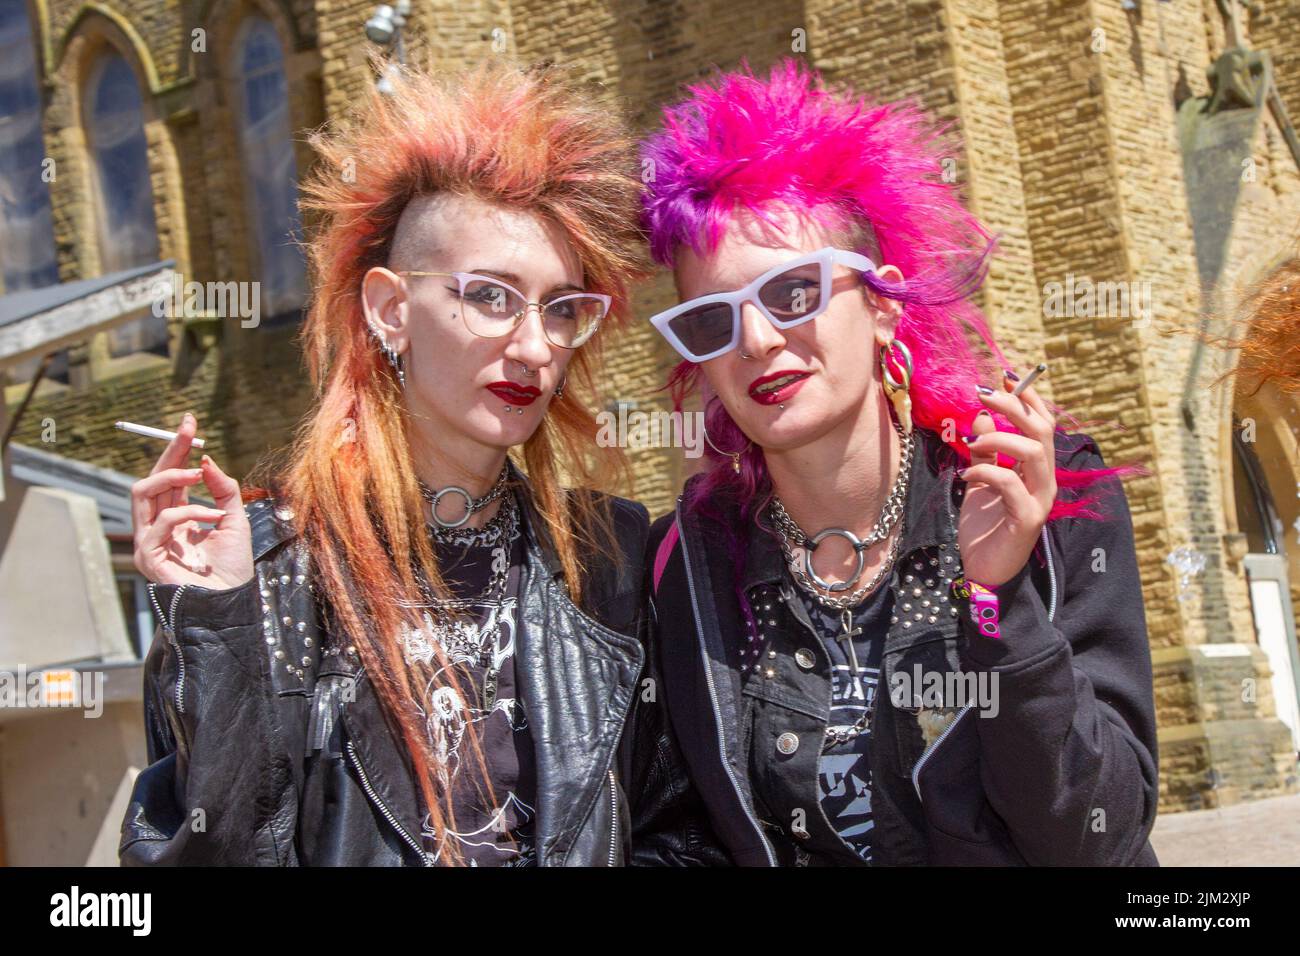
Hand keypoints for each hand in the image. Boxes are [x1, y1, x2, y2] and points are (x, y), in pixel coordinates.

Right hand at [131, 412, 253, 588]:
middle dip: (170, 450)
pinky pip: (162, 521)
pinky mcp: (148, 554)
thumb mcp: (234, 520)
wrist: (231, 603)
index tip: (190, 422)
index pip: (171, 476)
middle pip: (151, 477)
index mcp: (177, 517)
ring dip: (171, 475)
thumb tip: (206, 459)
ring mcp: (149, 540)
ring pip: (142, 491)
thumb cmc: (231, 568)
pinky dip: (189, 511)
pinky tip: (212, 516)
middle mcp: (158, 526)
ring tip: (198, 473)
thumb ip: (223, 490)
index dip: (178, 448)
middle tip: (189, 430)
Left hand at [956, 370, 1057, 587]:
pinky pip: (1012, 484)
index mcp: (1036, 469)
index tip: (1005, 377)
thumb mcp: (980, 480)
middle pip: (1042, 431)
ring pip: (1035, 452)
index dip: (1028, 398)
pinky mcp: (1027, 519)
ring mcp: (1040, 500)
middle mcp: (1045, 481)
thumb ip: (986, 451)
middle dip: (1014, 407)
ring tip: (973, 443)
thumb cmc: (983, 525)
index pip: (1043, 424)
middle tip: (984, 395)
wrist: (979, 570)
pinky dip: (988, 471)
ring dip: (1001, 438)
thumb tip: (981, 417)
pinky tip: (967, 473)